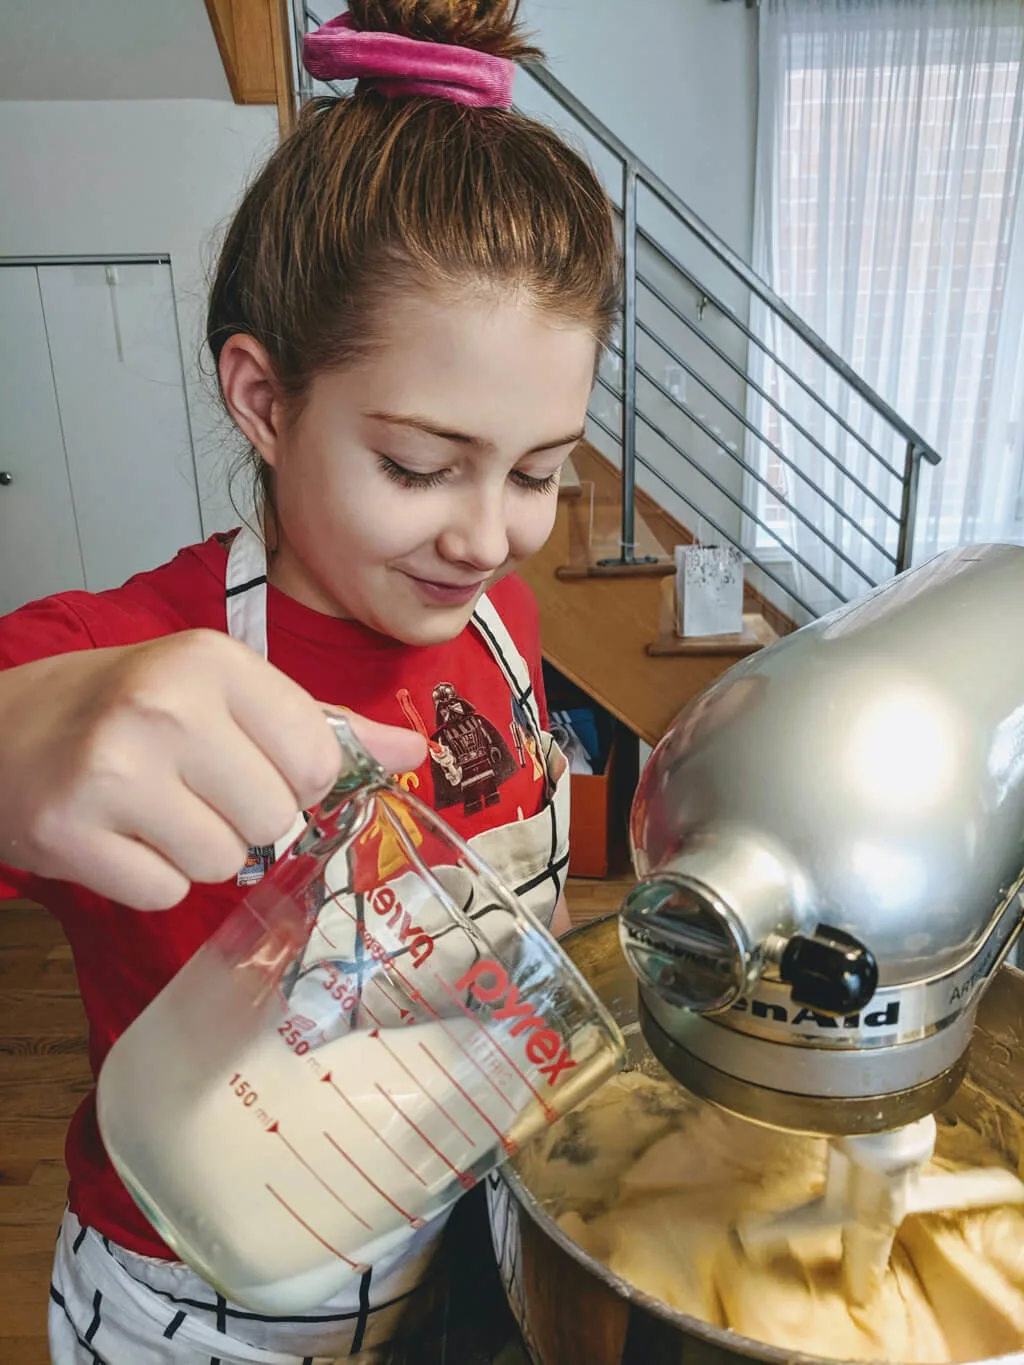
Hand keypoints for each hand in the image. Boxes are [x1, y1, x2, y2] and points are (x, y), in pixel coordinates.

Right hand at [0, 630, 425, 909]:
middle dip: (247, 818)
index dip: (296, 779)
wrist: (6, 729)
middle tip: (195, 787)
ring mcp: (113, 772)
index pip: (318, 759)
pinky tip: (122, 835)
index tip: (254, 763)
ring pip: (225, 863)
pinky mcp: (70, 833)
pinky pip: (166, 893)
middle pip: (276, 819)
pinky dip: (151, 877)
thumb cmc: (127, 706)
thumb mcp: (225, 690)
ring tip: (156, 809)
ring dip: (199, 851)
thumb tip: (414, 753)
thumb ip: (321, 723)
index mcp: (213, 660)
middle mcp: (165, 707)